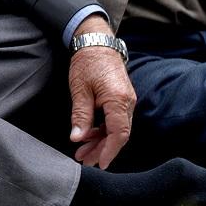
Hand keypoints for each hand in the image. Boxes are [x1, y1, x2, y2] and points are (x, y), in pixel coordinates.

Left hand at [67, 16, 134, 168]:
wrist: (97, 42)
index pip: (118, 133)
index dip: (109, 151)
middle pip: (118, 134)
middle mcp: (127, 101)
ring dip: (101, 141)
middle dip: (101, 150)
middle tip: (84, 160)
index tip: (99, 163)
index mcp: (118, 99)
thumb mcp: (80, 89)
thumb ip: (81, 115)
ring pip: (117, 129)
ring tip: (83, 151)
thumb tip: (78, 138)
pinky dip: (103, 130)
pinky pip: (115, 120)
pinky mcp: (121, 98)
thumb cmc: (87, 62)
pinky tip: (89, 136)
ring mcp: (126, 100)